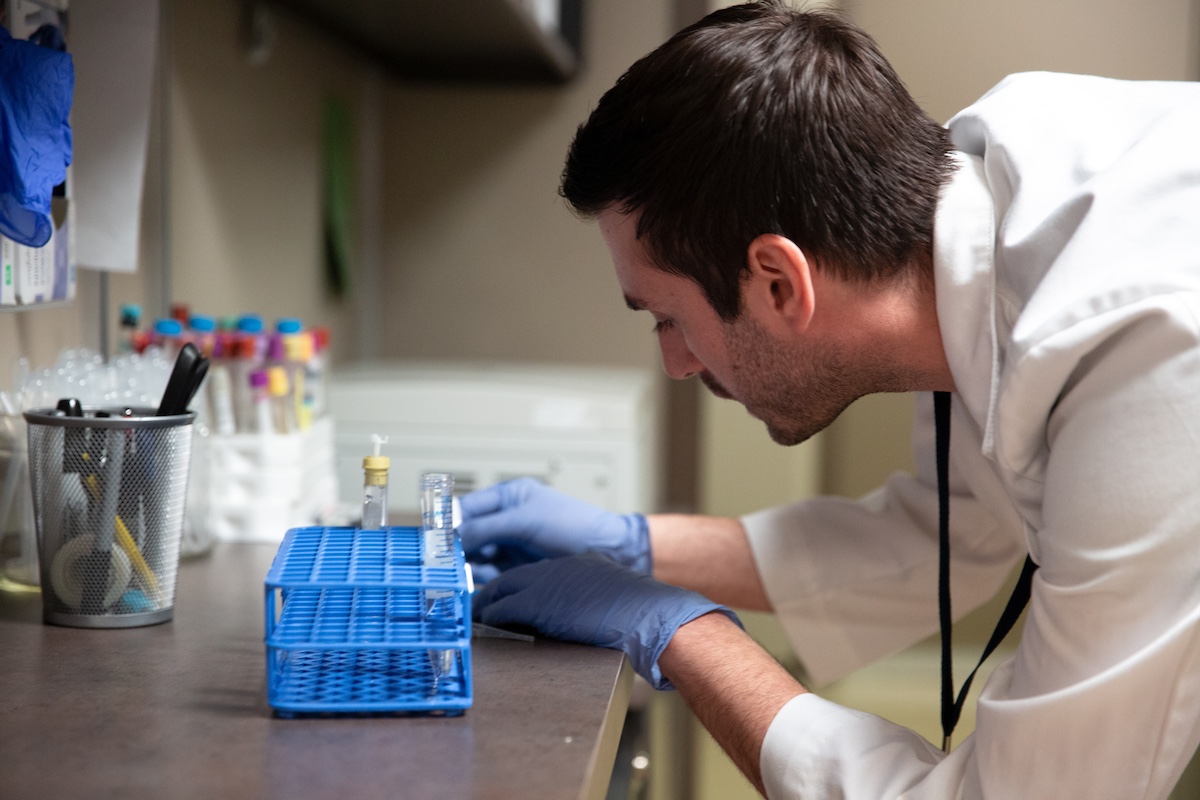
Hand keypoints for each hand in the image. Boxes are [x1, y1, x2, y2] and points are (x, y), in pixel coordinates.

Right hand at [458, 478, 650, 574]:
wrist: (606, 551)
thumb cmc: (572, 525)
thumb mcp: (525, 520)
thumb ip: (487, 527)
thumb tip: (453, 536)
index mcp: (509, 497)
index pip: (468, 507)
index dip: (449, 521)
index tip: (432, 539)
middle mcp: (506, 519)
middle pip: (467, 533)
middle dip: (454, 548)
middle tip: (439, 563)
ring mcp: (510, 544)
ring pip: (475, 555)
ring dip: (463, 566)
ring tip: (451, 578)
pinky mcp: (516, 567)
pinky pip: (488, 573)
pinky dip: (477, 580)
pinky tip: (468, 588)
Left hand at [473, 553, 739, 688]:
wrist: (651, 614)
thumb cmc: (643, 614)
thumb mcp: (614, 597)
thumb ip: (595, 601)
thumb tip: (587, 620)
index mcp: (576, 565)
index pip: (535, 572)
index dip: (516, 584)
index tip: (505, 596)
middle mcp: (558, 568)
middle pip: (512, 575)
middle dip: (492, 589)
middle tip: (478, 604)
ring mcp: (546, 583)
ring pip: (501, 588)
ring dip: (485, 603)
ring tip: (475, 616)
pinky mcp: (538, 603)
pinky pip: (502, 609)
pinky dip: (490, 617)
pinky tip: (483, 625)